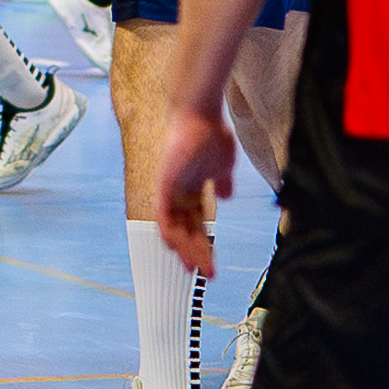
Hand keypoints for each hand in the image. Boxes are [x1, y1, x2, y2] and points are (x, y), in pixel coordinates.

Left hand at [155, 107, 237, 274]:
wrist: (202, 114)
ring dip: (185, 248)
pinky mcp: (163, 182)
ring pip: (174, 227)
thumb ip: (221, 181)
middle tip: (207, 274)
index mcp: (192, 188)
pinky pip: (162, 212)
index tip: (211, 262)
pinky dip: (167, 230)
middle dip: (197, 252)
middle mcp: (178, 191)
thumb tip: (227, 197)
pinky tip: (174, 247)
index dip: (203, 243)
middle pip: (186, 229)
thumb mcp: (222, 165)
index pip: (196, 222)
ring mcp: (170, 187)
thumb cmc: (211, 133)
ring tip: (196, 268)